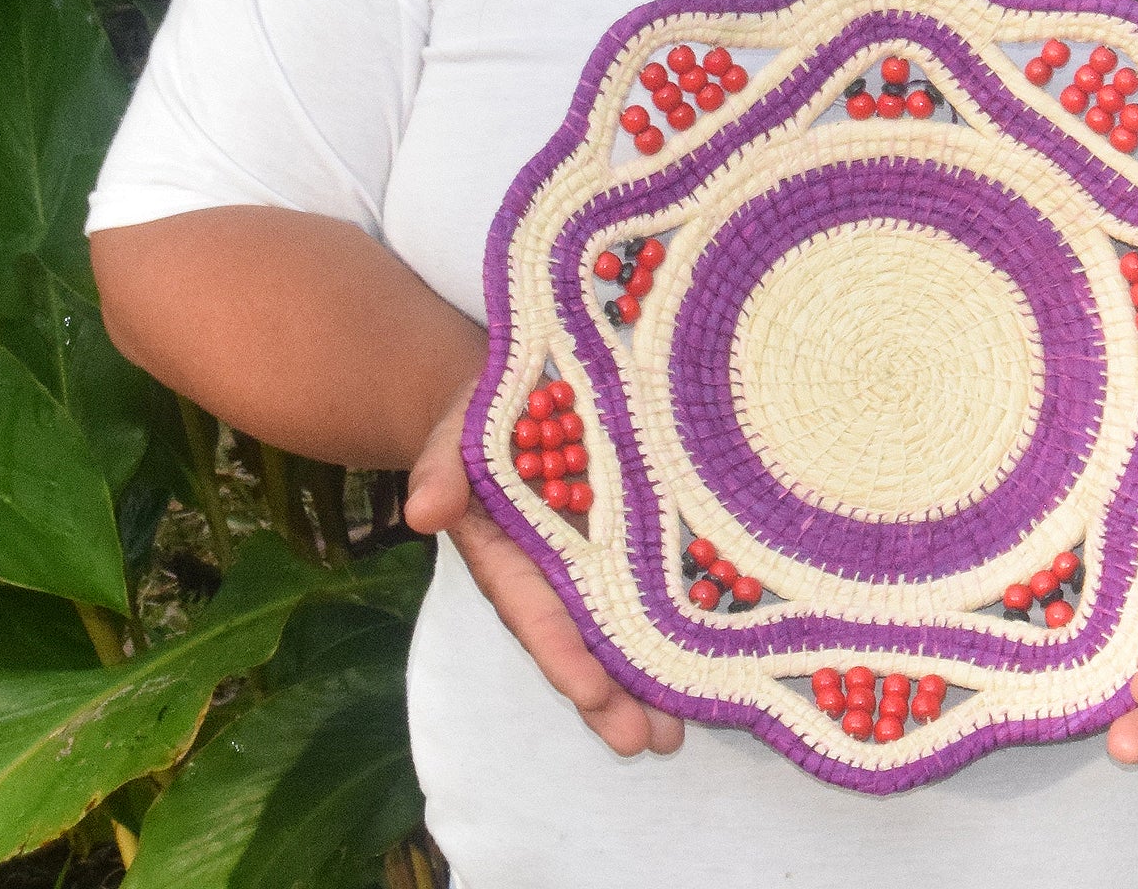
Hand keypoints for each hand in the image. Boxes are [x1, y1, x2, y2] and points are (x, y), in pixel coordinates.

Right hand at [405, 382, 684, 756]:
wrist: (512, 393)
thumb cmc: (477, 420)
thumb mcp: (452, 439)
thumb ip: (441, 473)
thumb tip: (425, 510)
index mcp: (510, 559)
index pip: (537, 615)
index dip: (563, 654)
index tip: (592, 692)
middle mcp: (555, 574)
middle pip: (586, 643)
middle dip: (614, 696)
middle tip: (652, 742)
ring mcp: (596, 559)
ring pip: (624, 629)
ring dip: (648, 681)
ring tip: (677, 733)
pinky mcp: (633, 535)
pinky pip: (656, 585)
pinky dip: (681, 623)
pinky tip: (712, 660)